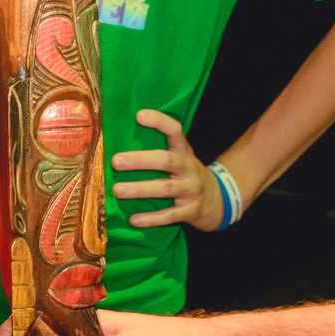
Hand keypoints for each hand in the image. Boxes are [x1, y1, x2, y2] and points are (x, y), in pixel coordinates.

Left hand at [111, 109, 223, 228]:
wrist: (218, 200)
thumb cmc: (187, 176)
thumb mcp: (181, 159)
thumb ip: (160, 151)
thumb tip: (121, 142)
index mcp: (184, 152)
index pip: (175, 131)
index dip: (159, 122)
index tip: (139, 115)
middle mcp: (189, 168)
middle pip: (166, 160)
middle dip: (140, 160)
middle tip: (116, 161)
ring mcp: (192, 190)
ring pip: (165, 188)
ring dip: (140, 189)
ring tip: (117, 190)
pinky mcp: (192, 211)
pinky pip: (170, 215)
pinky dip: (151, 218)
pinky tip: (134, 220)